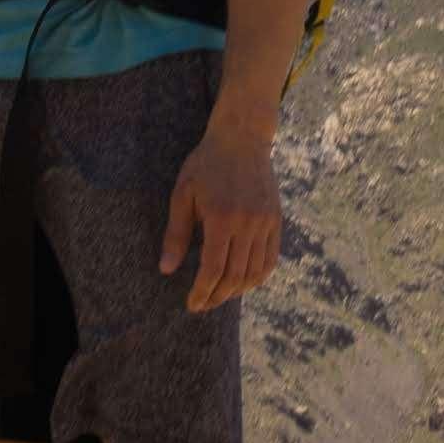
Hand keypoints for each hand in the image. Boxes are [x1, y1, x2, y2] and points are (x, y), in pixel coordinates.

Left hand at [158, 117, 281, 314]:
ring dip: (237, 291)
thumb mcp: (183, 194)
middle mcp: (247, 224)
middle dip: (217, 297)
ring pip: (255, 272)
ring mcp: (265, 222)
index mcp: (221, 218)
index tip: (192, 304)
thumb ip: (176, 234)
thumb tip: (167, 269)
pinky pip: (270, 259)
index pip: (213, 269)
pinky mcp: (276, 220)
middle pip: (235, 276)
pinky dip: (258, 277)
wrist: (242, 138)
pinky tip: (243, 282)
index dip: (202, 292)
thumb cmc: (206, 164)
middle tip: (203, 304)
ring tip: (220, 295)